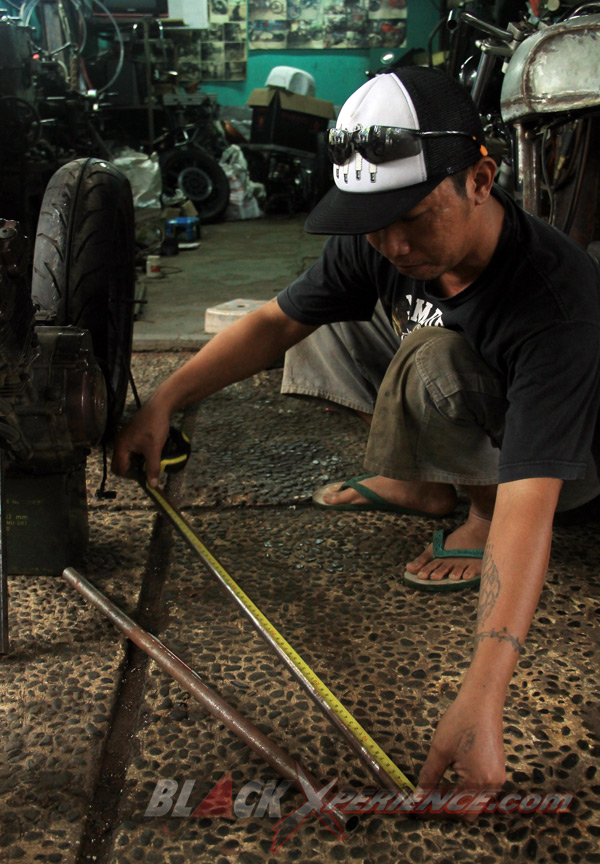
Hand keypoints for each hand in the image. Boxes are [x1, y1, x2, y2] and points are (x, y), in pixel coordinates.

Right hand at [111, 400, 169, 486]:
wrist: (159, 407)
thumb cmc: (154, 427)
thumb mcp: (154, 449)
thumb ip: (152, 467)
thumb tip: (152, 484)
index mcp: (121, 447)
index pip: (120, 470)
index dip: (132, 476)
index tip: (146, 475)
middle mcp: (119, 443)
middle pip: (120, 465)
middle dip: (132, 471)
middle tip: (145, 470)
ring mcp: (125, 438)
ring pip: (126, 458)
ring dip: (136, 463)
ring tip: (149, 462)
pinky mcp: (131, 435)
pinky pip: (130, 450)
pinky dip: (138, 455)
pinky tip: (149, 453)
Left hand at [415, 692, 505, 818]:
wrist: (482, 702)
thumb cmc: (461, 722)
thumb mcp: (439, 750)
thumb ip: (429, 777)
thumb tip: (419, 796)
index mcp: (478, 782)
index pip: (456, 810)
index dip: (436, 810)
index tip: (419, 807)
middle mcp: (492, 785)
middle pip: (468, 812)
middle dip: (448, 809)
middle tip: (427, 800)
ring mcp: (497, 778)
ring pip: (475, 802)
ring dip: (457, 800)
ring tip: (436, 789)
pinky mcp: (497, 770)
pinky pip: (482, 791)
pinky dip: (466, 791)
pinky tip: (452, 779)